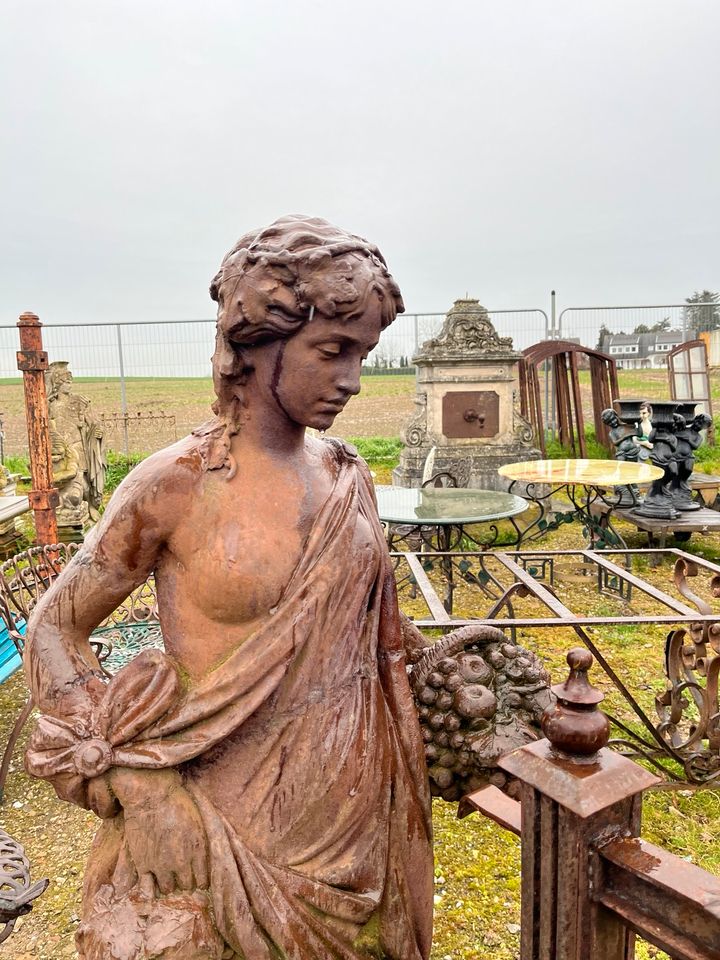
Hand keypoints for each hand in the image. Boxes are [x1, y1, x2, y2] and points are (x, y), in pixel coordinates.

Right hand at [111, 768, 208, 893]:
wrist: (151, 795)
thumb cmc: (177, 801)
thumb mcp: (198, 819)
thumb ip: (202, 841)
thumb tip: (204, 856)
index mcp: (198, 849)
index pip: (202, 879)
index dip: (199, 879)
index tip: (196, 877)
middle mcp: (181, 862)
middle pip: (186, 885)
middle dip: (184, 880)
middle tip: (180, 874)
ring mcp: (161, 865)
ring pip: (167, 889)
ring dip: (167, 883)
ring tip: (165, 875)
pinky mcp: (143, 864)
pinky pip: (148, 888)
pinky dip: (150, 887)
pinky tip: (151, 880)